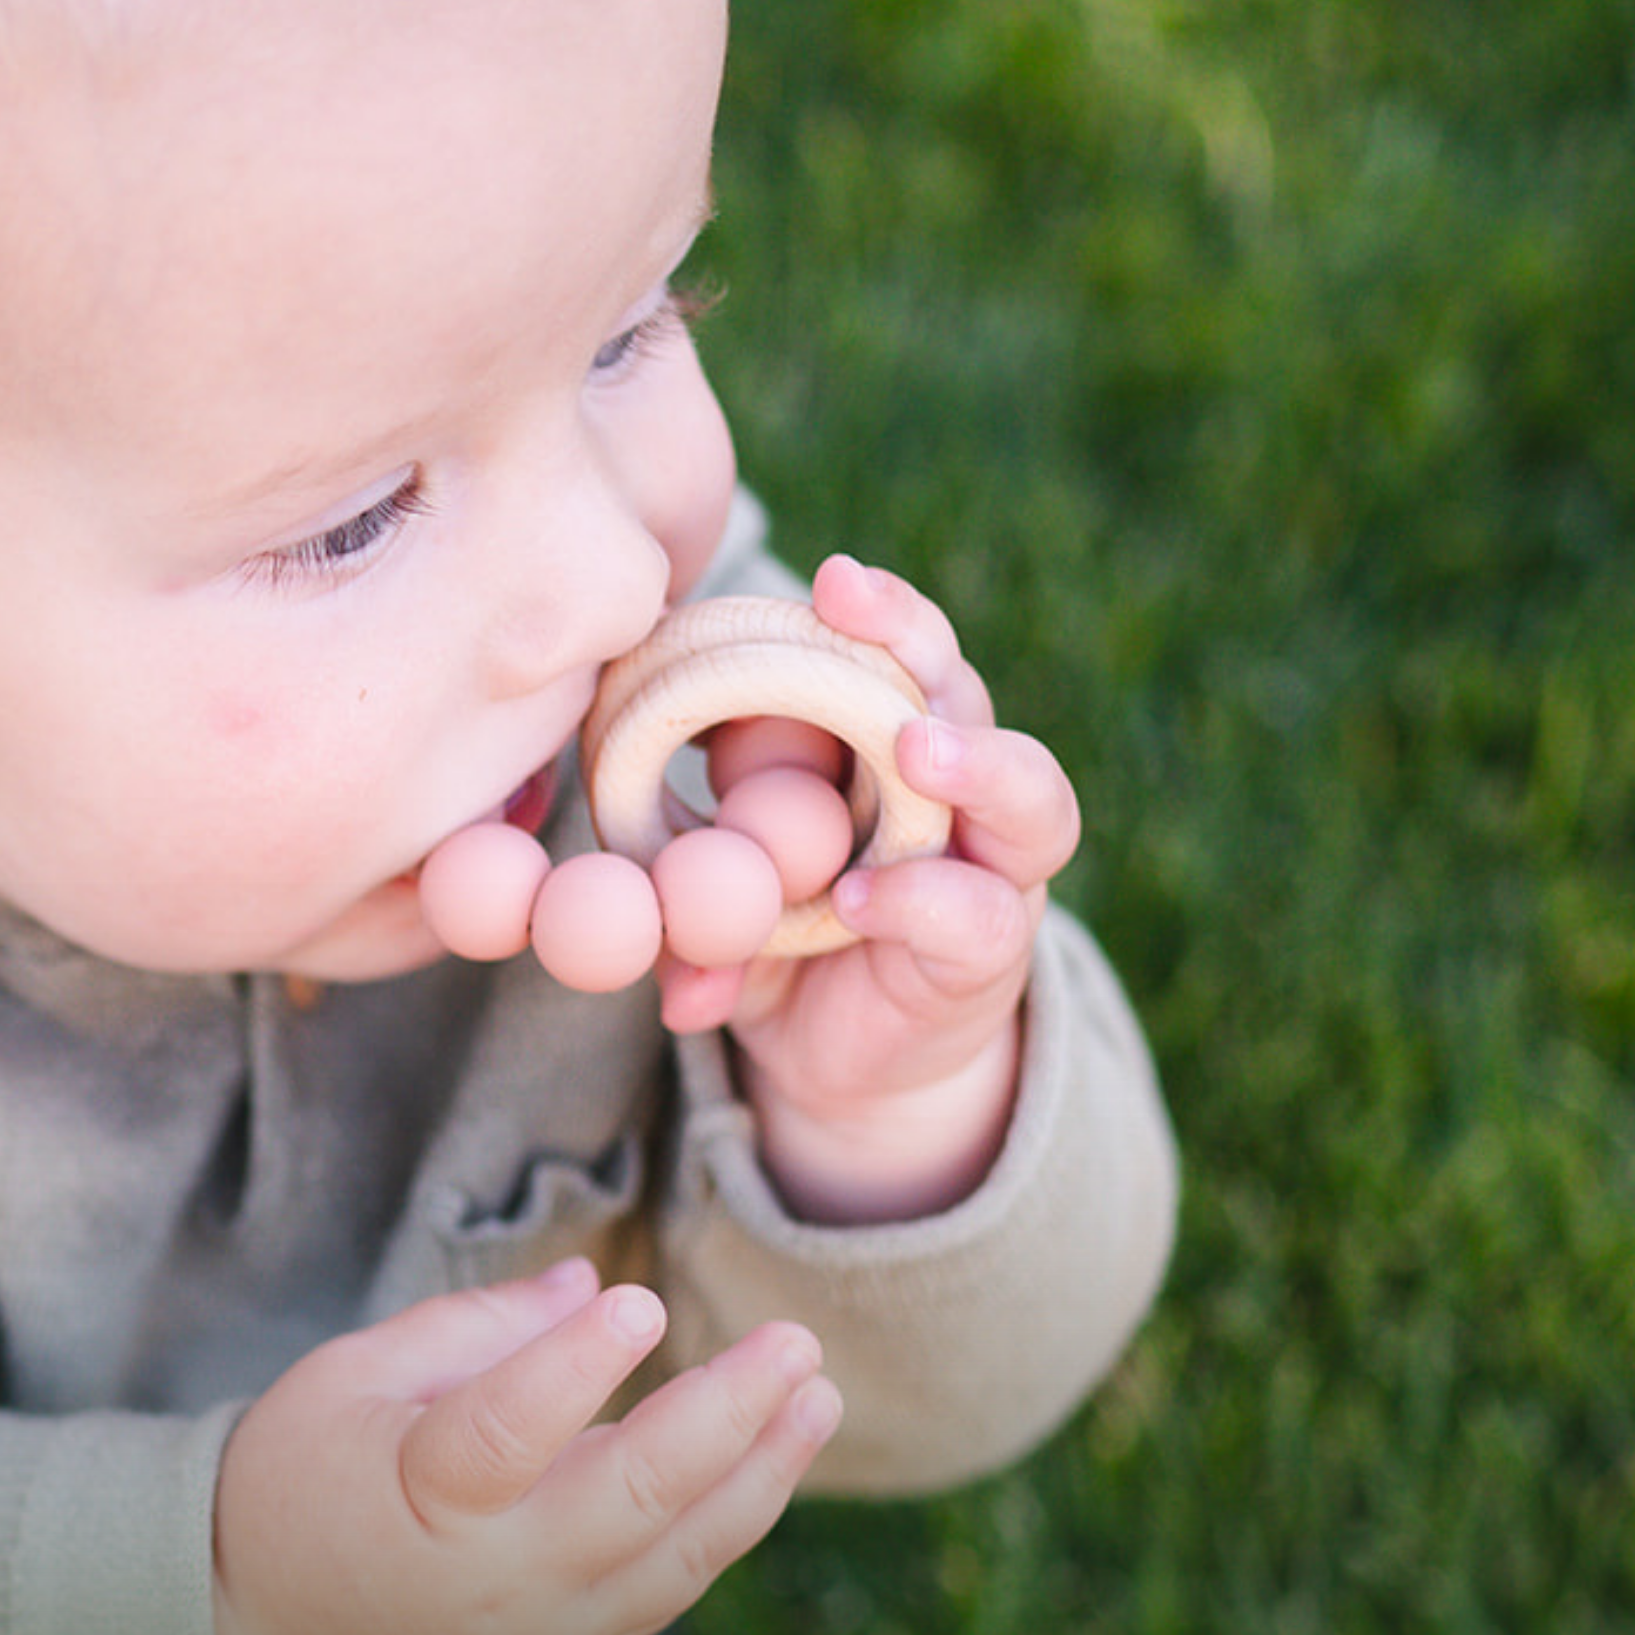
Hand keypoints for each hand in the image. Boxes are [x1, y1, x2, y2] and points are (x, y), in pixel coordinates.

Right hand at [211, 1256, 839, 1634]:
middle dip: (728, 1414)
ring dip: (760, 1474)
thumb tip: (589, 1280)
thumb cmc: (295, 1492)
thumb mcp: (346, 1382)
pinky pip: (668, 1589)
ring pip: (679, 1555)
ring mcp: (542, 1631)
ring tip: (818, 1395)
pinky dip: (726, 1524)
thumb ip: (468, 1329)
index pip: (508, 1431)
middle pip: (633, 1498)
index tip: (640, 1298)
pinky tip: (767, 1460)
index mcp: (419, 1497)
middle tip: (794, 1340)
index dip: (574, 1364)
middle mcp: (495, 1577)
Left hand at [664, 557, 1079, 1223]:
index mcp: (888, 738)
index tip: (828, 580)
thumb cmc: (782, 932)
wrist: (845, 1055)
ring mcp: (988, 868)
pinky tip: (853, 900)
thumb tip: (606, 895)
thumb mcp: (715, 890)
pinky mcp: (991, 951)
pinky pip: (979, 914)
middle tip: (852, 609)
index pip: (900, 646)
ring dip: (975, 762)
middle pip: (963, 687)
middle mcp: (956, 787)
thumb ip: (676, 876)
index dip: (875, 607)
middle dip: (915, 639)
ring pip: (1028, 795)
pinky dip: (918, 900)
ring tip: (916, 750)